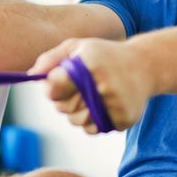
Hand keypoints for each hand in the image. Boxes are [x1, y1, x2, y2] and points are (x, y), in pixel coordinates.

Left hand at [30, 38, 153, 133]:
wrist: (145, 65)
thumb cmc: (104, 55)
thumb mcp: (78, 47)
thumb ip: (51, 59)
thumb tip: (31, 75)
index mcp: (90, 63)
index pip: (55, 86)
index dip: (52, 88)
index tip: (56, 84)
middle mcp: (104, 84)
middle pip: (64, 107)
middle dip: (63, 101)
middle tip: (77, 89)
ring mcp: (116, 103)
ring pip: (78, 121)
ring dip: (77, 112)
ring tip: (90, 96)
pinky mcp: (124, 117)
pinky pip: (94, 129)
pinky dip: (93, 120)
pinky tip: (102, 104)